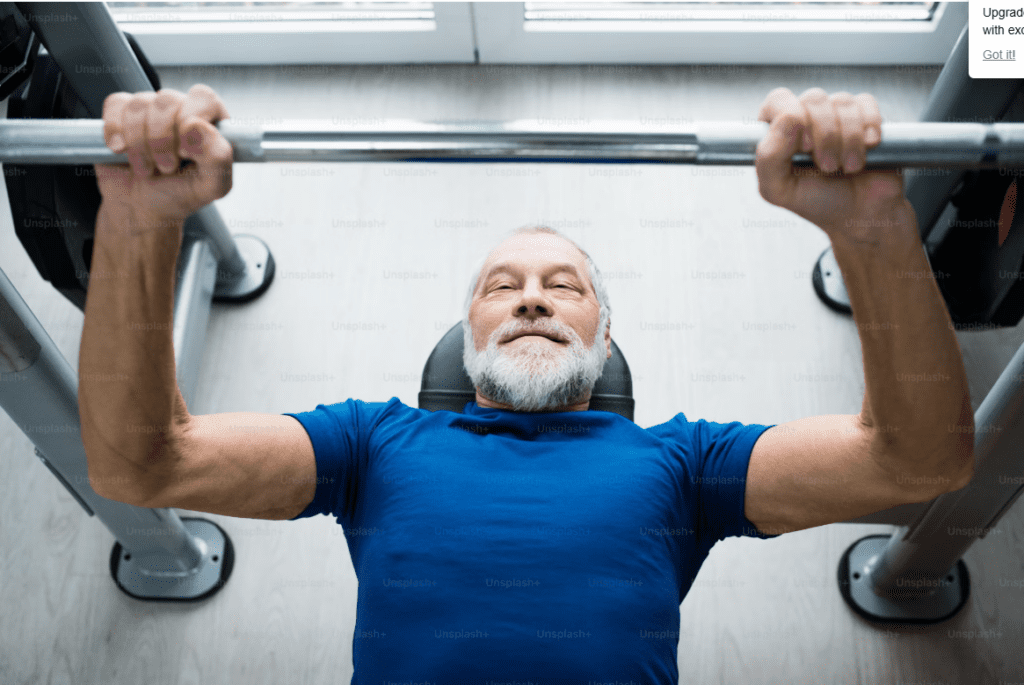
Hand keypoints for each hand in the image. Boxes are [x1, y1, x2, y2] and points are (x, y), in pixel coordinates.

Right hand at [94, 84, 233, 225]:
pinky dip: (115, 131)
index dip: (191, 120)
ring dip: (139, 143)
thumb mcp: (211, 187)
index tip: (184, 152)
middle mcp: (182, 110)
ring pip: (139, 103)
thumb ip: (218, 158)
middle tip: (166, 168)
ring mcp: (151, 110)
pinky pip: (115, 104)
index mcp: (211, 123)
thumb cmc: (179, 195)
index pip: (204, 98)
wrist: (141, 209)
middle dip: (162, 139)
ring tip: (146, 168)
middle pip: (168, 99)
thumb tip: (197, 126)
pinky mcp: (121, 113)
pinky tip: (121, 151)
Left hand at [754, 87, 914, 240]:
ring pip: (842, 101)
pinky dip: (869, 128)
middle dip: (825, 136)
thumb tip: (787, 119)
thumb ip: (768, 158)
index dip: (792, 119)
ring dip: (849, 140)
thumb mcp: (778, 190)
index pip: (778, 101)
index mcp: (778, 131)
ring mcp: (836, 115)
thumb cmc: (817, 202)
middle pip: (813, 98)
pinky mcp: (865, 116)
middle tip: (828, 166)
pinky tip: (868, 148)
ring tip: (849, 166)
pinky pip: (866, 103)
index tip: (804, 148)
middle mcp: (806, 118)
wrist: (860, 216)